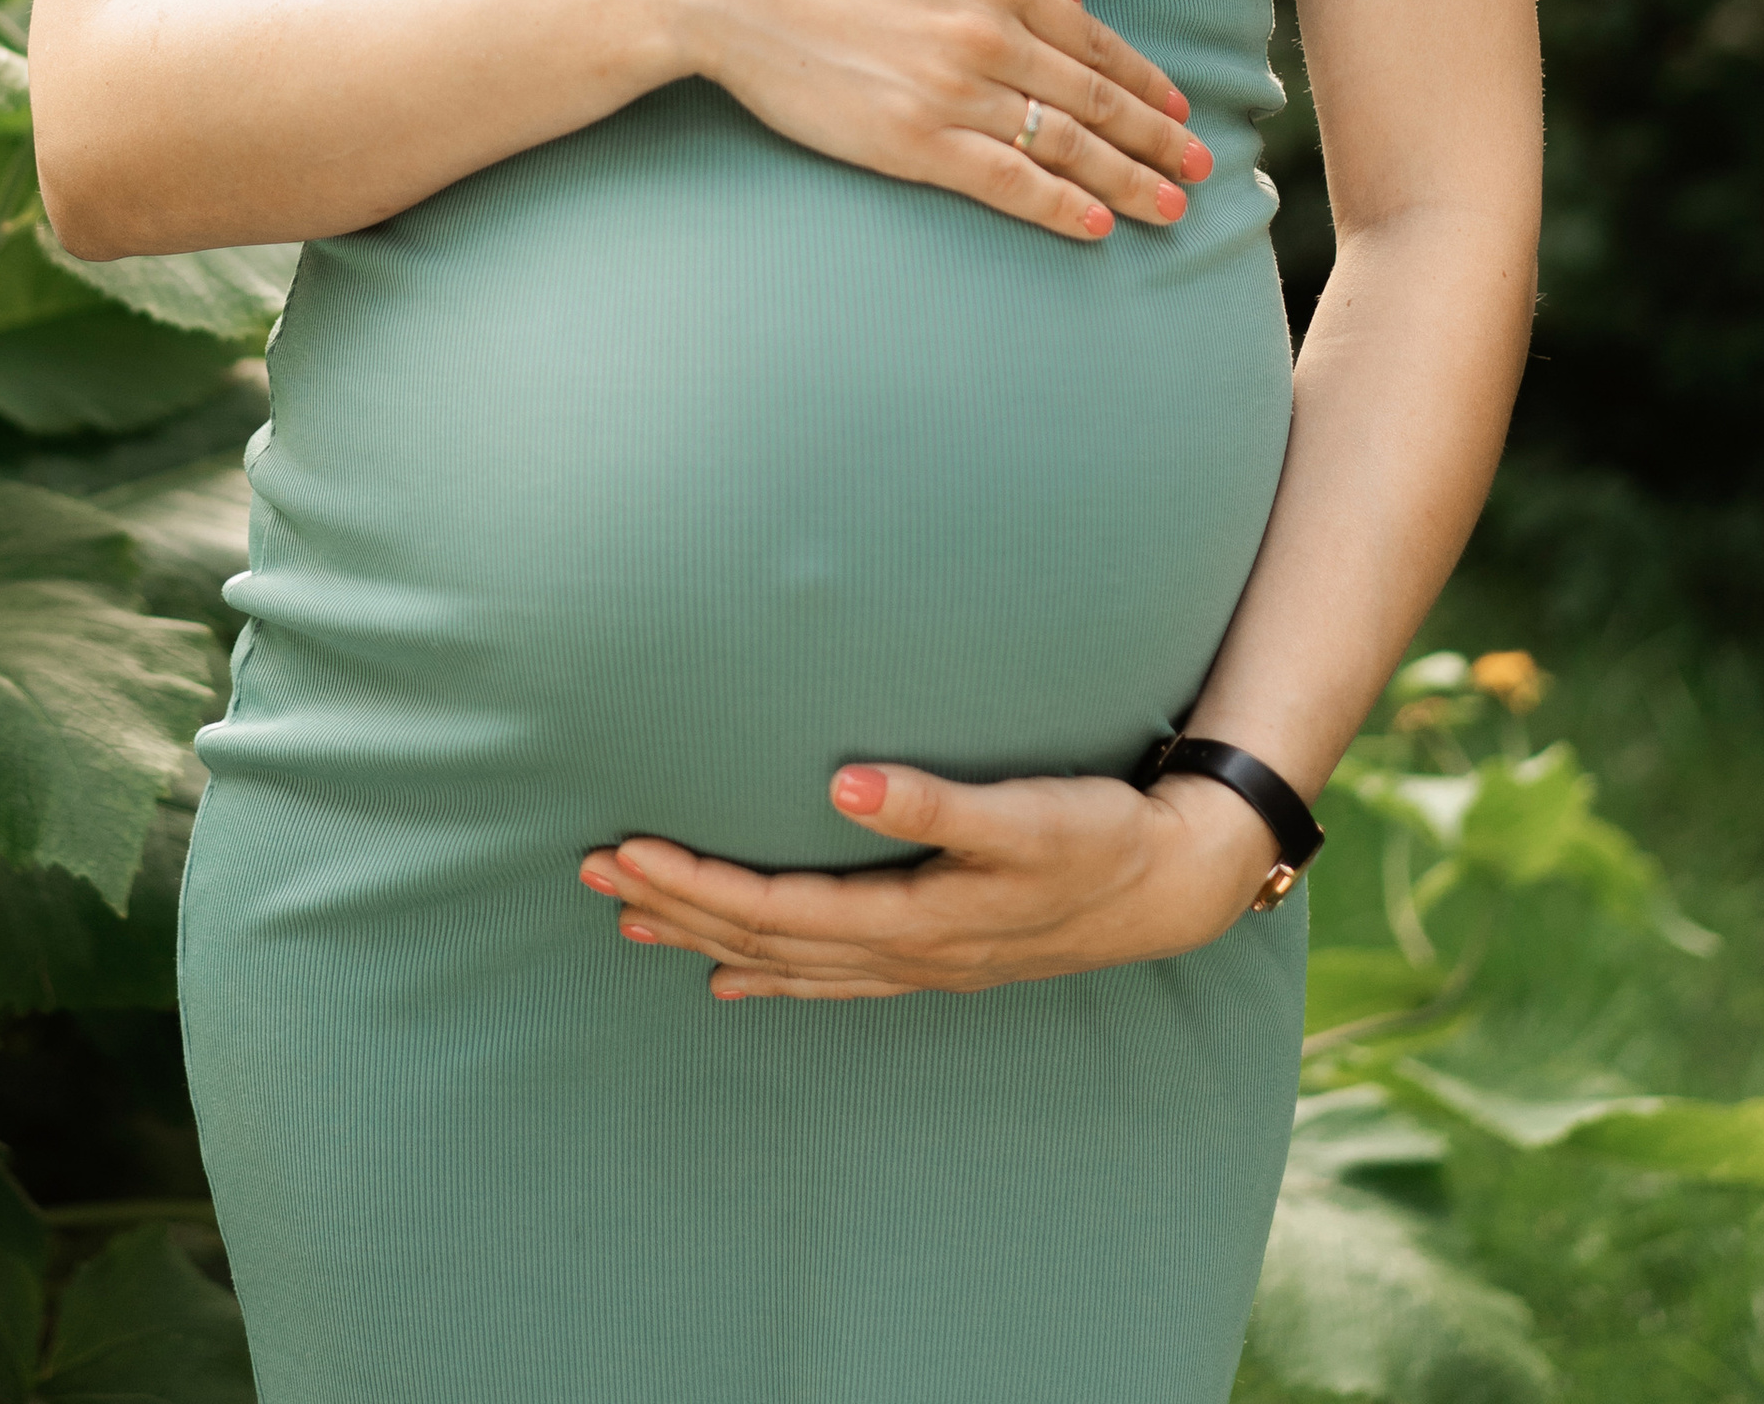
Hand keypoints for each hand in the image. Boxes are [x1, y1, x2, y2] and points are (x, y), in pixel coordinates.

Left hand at [579, 759, 1279, 998]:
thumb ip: (934, 803)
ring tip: (630, 923)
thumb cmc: (1097, 834)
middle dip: (674, 907)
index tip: (625, 852)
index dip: (696, 883)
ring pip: (785, 962)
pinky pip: (827, 977)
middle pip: (762, 939)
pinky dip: (770, 976)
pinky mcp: (933, 954)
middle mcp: (901, 951)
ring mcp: (915, 962)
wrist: (1172, 883)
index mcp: (910, 916)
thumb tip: (843, 782)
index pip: (773, 909)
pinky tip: (731, 980)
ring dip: (705, 938)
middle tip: (591, 875)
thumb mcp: (1025, 813)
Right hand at [638, 0, 1209, 241]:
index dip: (1143, 80)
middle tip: (1201, 167)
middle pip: (1096, 99)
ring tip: (1170, 206)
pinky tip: (1097, 226)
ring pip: (1066, 146)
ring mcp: (954, 91)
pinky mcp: (913, 142)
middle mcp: (989, 34)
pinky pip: (1008, 183)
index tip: (1176, 107)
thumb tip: (1060, 0)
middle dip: (1157, 138)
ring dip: (1128, 180)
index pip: (1094, 41)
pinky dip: (1060, 207)